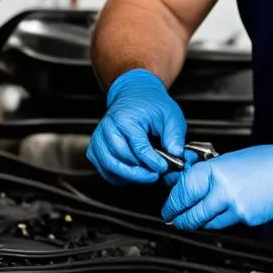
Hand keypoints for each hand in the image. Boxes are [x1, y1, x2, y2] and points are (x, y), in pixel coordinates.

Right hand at [86, 69, 186, 184]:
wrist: (134, 95)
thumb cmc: (151, 104)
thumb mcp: (170, 115)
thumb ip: (174, 136)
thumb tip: (176, 155)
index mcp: (125, 118)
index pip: (138, 147)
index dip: (152, 161)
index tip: (163, 168)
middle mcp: (107, 129)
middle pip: (121, 159)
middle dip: (140, 172)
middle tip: (156, 175)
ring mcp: (98, 139)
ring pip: (111, 167)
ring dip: (130, 176)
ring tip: (147, 175)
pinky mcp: (96, 149)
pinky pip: (105, 170)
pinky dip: (120, 177)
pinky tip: (134, 173)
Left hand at [161, 141, 272, 229]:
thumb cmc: (269, 160)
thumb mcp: (231, 159)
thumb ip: (209, 172)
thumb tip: (190, 183)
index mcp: (216, 171)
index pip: (183, 190)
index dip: (173, 201)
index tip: (169, 206)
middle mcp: (224, 191)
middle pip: (191, 213)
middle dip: (179, 219)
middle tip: (173, 219)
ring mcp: (236, 208)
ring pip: (207, 223)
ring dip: (197, 222)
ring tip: (192, 220)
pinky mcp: (247, 219)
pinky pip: (226, 223)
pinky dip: (219, 220)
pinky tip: (220, 213)